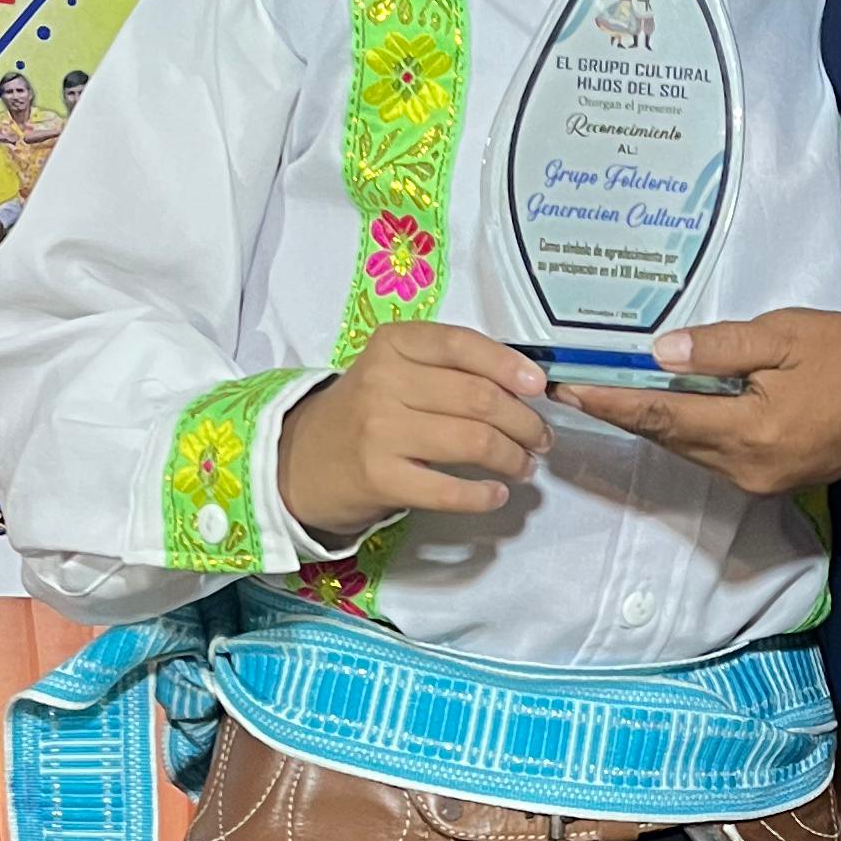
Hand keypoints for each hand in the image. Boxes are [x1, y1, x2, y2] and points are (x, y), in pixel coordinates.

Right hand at [277, 326, 548, 543]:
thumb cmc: (364, 413)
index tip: (540, 386)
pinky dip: (483, 495)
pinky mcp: (379, 478)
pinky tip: (496, 494)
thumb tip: (525, 385)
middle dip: (524, 420)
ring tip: (524, 465)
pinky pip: (449, 490)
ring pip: (472, 440)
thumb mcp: (394, 371)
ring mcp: (380, 431)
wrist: (300, 459)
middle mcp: (384, 381)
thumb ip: (447, 369)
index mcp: (393, 345)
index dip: (509, 366)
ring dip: (512, 456)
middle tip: (540, 437)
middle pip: (478, 397)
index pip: (462, 345)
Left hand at [571, 312, 840, 496]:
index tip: (568, 390)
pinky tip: (673, 409)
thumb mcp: (782, 336)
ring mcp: (760, 481)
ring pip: (690, 452)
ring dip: (655, 426)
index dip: (611, 404)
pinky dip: (689, 433)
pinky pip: (715, 457)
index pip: (661, 418)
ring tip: (613, 395)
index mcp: (749, 431)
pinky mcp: (774, 481)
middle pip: (669, 441)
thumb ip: (719, 347)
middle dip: (623, 414)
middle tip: (576, 387)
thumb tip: (660, 355)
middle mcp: (747, 468)